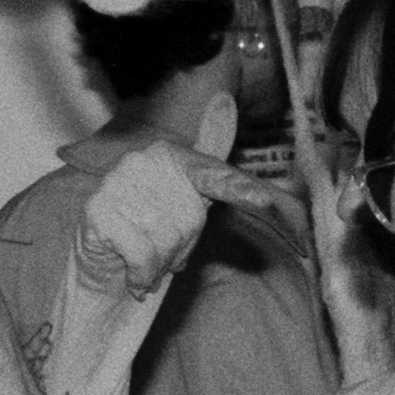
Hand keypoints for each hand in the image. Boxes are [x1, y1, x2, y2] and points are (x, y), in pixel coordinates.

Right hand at [69, 110, 301, 299]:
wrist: (98, 260)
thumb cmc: (149, 234)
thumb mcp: (188, 212)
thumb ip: (220, 183)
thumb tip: (238, 119)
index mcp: (179, 156)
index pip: (227, 180)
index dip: (258, 200)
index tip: (296, 222)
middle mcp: (149, 159)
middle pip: (194, 221)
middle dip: (182, 248)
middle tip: (162, 253)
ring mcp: (121, 181)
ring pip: (168, 239)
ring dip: (160, 263)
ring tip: (143, 259)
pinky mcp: (101, 209)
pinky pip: (143, 254)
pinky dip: (141, 274)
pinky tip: (132, 274)